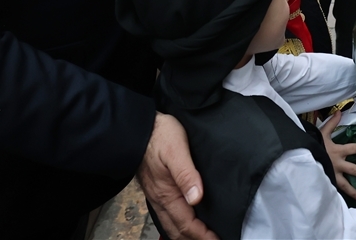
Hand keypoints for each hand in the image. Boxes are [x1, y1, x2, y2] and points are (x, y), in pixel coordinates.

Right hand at [136, 113, 217, 239]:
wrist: (137, 127)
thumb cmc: (158, 135)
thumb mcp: (176, 150)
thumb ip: (186, 174)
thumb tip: (196, 197)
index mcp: (167, 193)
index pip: (186, 224)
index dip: (203, 235)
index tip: (218, 239)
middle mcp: (160, 199)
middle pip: (178, 230)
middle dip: (196, 239)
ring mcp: (157, 196)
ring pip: (171, 224)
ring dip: (187, 234)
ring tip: (203, 236)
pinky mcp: (156, 189)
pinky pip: (167, 215)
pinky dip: (179, 224)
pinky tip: (188, 220)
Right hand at [319, 111, 355, 204]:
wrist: (298, 155)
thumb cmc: (311, 144)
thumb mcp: (321, 132)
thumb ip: (331, 123)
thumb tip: (339, 111)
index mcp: (337, 151)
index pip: (354, 149)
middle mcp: (337, 164)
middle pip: (354, 170)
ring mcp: (332, 175)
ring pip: (345, 186)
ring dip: (355, 193)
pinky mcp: (326, 182)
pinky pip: (334, 190)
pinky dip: (340, 197)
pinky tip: (346, 204)